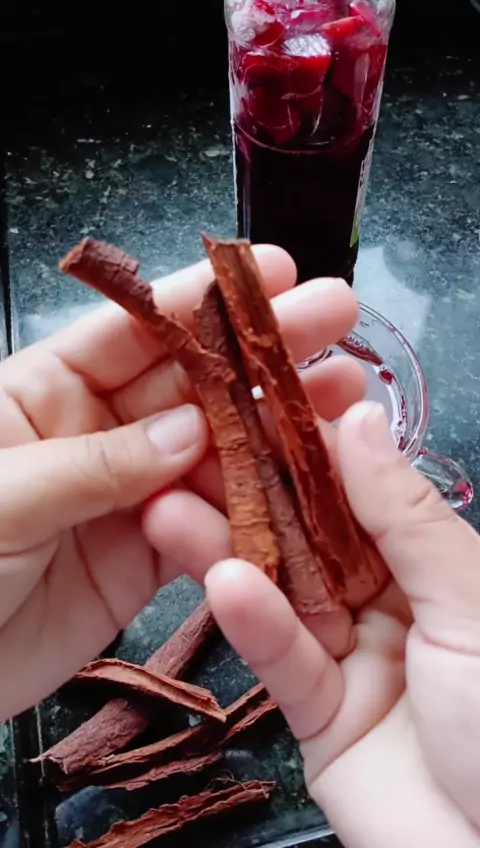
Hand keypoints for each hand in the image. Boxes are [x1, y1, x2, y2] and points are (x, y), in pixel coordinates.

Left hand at [0, 247, 363, 719]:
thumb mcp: (2, 499)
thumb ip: (95, 462)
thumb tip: (191, 430)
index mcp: (45, 391)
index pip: (132, 330)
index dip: (202, 300)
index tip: (271, 272)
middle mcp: (94, 431)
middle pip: (190, 382)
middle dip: (261, 351)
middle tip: (334, 318)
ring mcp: (127, 494)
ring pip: (214, 452)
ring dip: (276, 430)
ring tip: (343, 401)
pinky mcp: (146, 555)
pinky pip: (211, 525)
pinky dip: (257, 512)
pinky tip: (305, 489)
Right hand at [205, 404, 479, 847]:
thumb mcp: (470, 601)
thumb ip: (406, 515)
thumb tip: (363, 419)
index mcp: (432, 563)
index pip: (359, 492)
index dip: (310, 448)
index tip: (256, 401)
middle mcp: (391, 601)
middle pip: (310, 538)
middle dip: (253, 493)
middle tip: (190, 447)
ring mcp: (352, 657)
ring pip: (286, 593)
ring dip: (229, 549)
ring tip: (171, 505)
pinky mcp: (319, 716)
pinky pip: (286, 662)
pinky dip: (254, 623)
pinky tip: (223, 584)